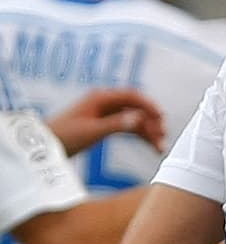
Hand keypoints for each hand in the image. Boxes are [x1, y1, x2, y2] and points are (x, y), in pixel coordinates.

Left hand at [48, 88, 165, 155]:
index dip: (149, 105)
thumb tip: (140, 118)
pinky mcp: (105, 125)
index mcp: (101, 98)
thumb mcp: (92, 131)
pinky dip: (140, 136)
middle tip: (162, 136)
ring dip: (148, 132)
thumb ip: (117, 124)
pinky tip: (150, 146)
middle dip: (151, 122)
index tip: (161, 117)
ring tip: (159, 147)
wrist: (45, 146)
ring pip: (135, 120)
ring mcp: (106, 114)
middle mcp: (106, 103)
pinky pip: (129, 128)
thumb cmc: (64, 136)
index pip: (132, 96)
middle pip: (137, 109)